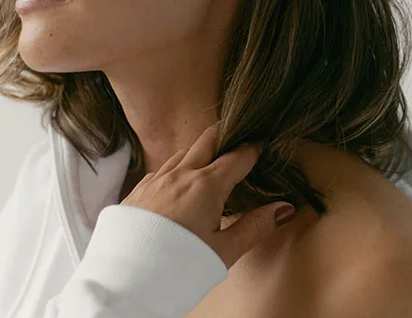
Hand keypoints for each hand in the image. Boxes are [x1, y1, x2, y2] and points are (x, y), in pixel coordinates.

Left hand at [120, 121, 297, 268]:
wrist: (128, 277)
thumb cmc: (179, 265)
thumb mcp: (225, 251)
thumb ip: (255, 226)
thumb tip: (283, 209)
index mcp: (206, 185)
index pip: (237, 157)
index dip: (253, 149)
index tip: (261, 144)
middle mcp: (179, 175)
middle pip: (207, 140)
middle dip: (225, 135)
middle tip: (237, 135)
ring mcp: (155, 180)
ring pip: (181, 153)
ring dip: (198, 152)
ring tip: (208, 160)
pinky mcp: (137, 190)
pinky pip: (160, 169)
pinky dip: (175, 168)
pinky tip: (176, 182)